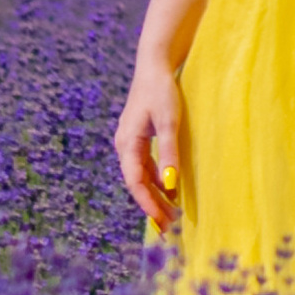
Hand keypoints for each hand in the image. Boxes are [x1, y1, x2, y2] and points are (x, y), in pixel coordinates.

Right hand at [115, 52, 182, 230]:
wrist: (153, 66)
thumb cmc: (162, 91)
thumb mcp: (169, 122)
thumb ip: (169, 152)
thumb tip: (170, 184)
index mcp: (127, 143)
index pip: (134, 182)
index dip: (146, 203)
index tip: (159, 221)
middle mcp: (124, 146)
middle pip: (136, 183)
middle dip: (151, 205)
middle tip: (167, 228)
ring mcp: (130, 143)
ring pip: (140, 177)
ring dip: (154, 196)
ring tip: (170, 216)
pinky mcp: (139, 138)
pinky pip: (145, 167)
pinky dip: (156, 181)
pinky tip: (169, 192)